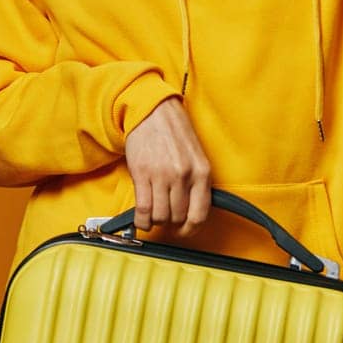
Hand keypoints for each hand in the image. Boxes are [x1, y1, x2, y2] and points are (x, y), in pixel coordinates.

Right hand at [124, 97, 211, 236]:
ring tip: (153, 216)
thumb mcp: (196, 156)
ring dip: (156, 221)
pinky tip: (141, 219)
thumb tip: (192, 211)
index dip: (190, 229)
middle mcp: (184, 175)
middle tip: (165, 218)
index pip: (199, 215)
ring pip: (160, 216)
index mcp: (202, 173)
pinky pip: (142, 209)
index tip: (183, 231)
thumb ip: (197, 183)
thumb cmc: (174, 132)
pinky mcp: (142, 174)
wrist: (152, 111)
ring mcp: (162, 175)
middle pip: (177, 217)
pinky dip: (141, 220)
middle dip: (171, 223)